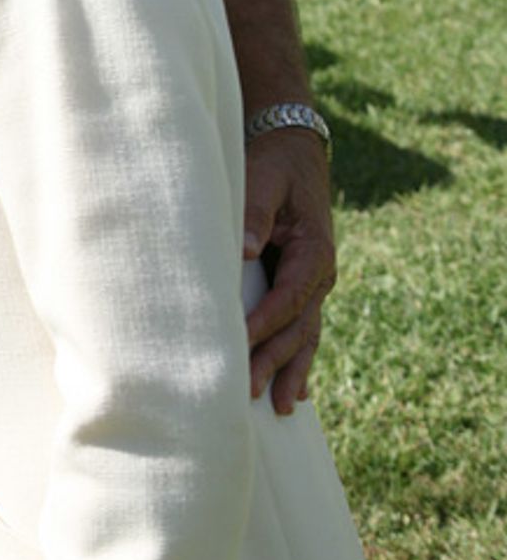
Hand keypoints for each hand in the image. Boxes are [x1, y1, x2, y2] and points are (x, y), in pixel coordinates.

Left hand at [243, 130, 335, 412]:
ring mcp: (313, 284)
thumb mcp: (264, 181)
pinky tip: (296, 392)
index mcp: (314, 251)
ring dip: (292, 370)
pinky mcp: (301, 286)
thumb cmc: (273, 166)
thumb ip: (253, 215)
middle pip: (298, 327)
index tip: (240, 344)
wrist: (292, 151)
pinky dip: (298, 359)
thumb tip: (244, 250)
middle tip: (251, 392)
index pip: (288, 298)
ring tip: (282, 408)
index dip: (265, 324)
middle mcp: (320, 274)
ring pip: (305, 335)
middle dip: (275, 361)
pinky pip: (302, 329)